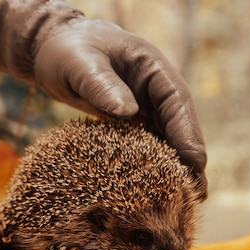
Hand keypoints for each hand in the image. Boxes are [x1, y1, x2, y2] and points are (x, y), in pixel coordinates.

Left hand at [0, 0, 206, 198]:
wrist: (53, 48)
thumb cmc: (67, 49)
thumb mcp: (79, 63)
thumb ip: (101, 84)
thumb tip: (129, 112)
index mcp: (152, 67)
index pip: (178, 102)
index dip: (188, 133)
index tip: (195, 163)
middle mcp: (155, 87)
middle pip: (179, 126)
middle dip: (189, 159)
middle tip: (196, 195)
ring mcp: (146, 104)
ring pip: (167, 138)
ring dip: (173, 167)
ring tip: (182, 202)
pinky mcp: (132, 120)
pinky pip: (147, 144)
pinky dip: (152, 165)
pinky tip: (152, 191)